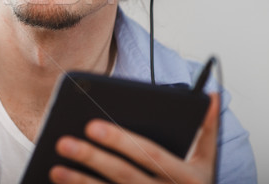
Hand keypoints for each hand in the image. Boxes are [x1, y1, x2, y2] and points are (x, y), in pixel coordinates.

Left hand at [49, 93, 219, 183]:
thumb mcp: (209, 163)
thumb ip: (207, 129)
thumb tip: (212, 94)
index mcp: (186, 176)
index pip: (149, 154)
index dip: (120, 140)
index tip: (91, 124)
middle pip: (124, 174)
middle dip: (92, 158)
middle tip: (62, 142)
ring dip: (81, 183)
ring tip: (55, 169)